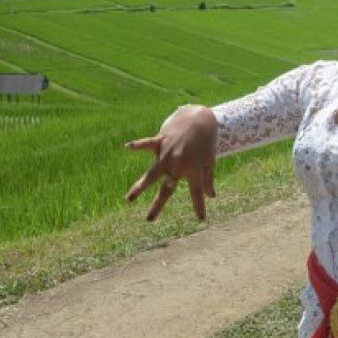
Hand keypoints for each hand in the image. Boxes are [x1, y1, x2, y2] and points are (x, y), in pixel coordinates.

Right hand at [125, 105, 217, 220]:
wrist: (200, 118)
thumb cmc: (206, 141)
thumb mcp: (209, 161)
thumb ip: (208, 179)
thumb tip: (210, 196)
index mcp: (193, 170)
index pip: (196, 192)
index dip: (199, 206)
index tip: (201, 219)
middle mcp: (179, 164)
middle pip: (167, 189)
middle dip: (158, 204)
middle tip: (149, 219)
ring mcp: (168, 153)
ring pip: (152, 174)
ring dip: (140, 187)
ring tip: (129, 199)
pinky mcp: (161, 140)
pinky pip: (147, 144)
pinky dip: (137, 145)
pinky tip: (127, 147)